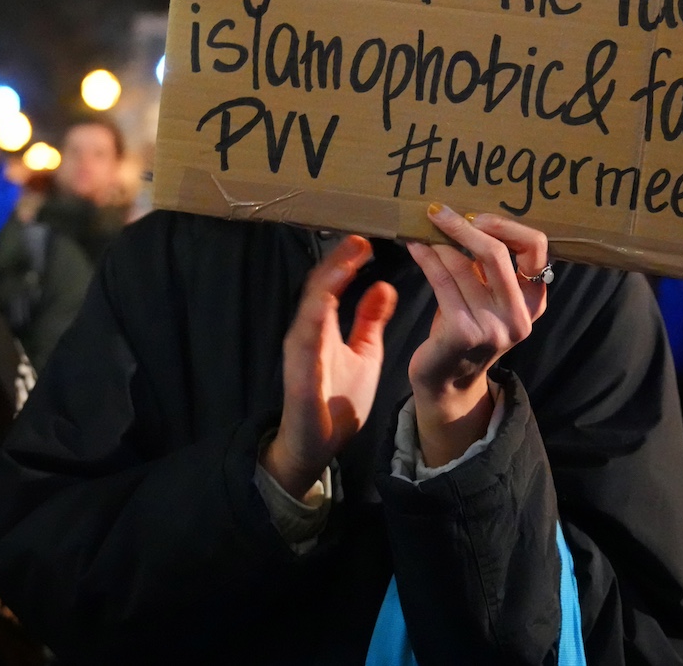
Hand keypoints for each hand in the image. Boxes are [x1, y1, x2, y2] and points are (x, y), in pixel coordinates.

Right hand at [262, 235, 397, 499]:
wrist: (318, 445)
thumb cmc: (337, 400)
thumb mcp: (364, 354)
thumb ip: (369, 321)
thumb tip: (383, 285)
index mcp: (322, 324)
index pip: (334, 282)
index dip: (348, 259)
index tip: (368, 238)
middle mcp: (307, 331)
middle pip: (320, 285)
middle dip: (338, 260)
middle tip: (360, 236)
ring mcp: (300, 351)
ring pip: (310, 305)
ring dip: (328, 280)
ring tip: (347, 257)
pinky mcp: (299, 374)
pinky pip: (305, 341)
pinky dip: (314, 318)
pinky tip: (326, 300)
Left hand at [405, 204, 548, 468]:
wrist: (447, 382)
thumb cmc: (465, 328)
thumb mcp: (489, 298)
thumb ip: (491, 267)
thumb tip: (467, 216)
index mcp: (533, 303)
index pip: (537, 249)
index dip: (507, 226)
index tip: (478, 216)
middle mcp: (519, 317)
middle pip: (497, 253)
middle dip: (465, 227)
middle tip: (440, 212)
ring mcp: (492, 328)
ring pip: (463, 266)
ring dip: (438, 242)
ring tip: (422, 229)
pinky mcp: (464, 333)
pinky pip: (443, 281)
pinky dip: (427, 258)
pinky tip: (415, 246)